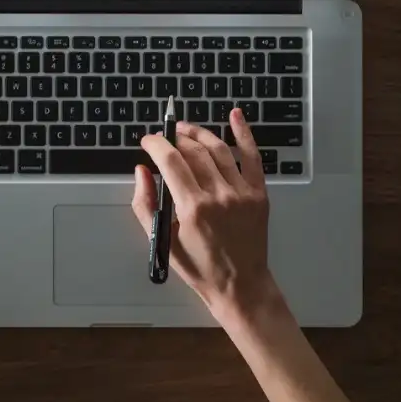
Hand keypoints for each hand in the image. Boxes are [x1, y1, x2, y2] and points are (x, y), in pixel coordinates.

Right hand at [132, 108, 278, 321]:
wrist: (240, 285)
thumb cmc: (200, 268)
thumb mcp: (162, 240)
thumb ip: (146, 204)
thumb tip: (142, 171)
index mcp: (193, 208)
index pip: (170, 161)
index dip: (156, 144)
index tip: (147, 141)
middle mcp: (219, 195)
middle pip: (193, 151)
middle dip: (174, 138)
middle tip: (164, 138)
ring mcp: (242, 192)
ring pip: (218, 149)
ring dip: (199, 133)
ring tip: (184, 129)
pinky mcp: (258, 194)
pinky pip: (252, 157)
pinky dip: (244, 133)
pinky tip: (236, 115)